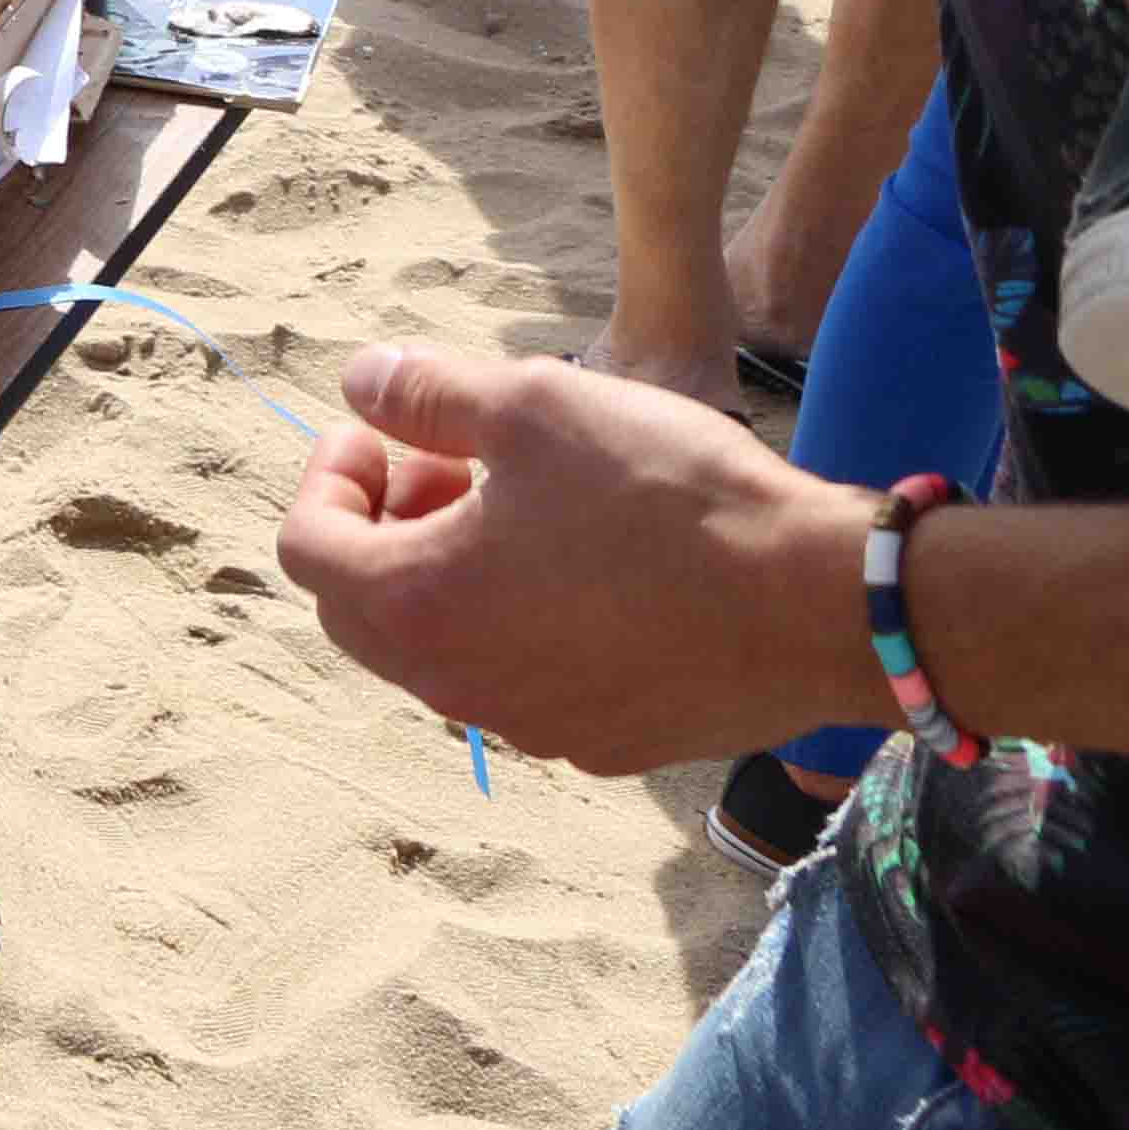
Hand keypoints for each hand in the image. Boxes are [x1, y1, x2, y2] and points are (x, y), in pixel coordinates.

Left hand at [274, 344, 879, 774]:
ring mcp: (534, 728)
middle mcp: (457, 688)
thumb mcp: (534, 406)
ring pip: (448, 648)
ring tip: (528, 506)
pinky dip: (526, 623)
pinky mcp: (607, 744)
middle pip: (364, 608)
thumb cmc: (667, 497)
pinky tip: (596, 568)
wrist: (821, 606)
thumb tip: (361, 384)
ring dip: (456, 573)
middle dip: (387, 526)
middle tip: (451, 465)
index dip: (332, 474)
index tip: (385, 431)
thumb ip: (427, 394)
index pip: (307, 546)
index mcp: (415, 608)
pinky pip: (529, 682)